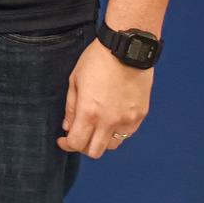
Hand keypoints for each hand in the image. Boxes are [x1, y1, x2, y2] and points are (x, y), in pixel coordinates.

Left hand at [57, 38, 151, 157]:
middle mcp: (110, 121)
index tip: (63, 139)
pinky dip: (116, 131)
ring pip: (113, 145)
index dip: (67, 144)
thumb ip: (71, 108)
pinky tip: (111, 118)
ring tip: (96, 126)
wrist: (126, 51)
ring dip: (101, 140)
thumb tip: (68, 126)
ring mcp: (128, 120)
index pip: (77, 144)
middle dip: (83, 146)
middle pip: (95, 151)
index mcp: (90, 112)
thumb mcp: (75, 81)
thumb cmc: (96, 61)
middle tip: (78, 135)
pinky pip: (127, 134)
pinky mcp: (140, 116)